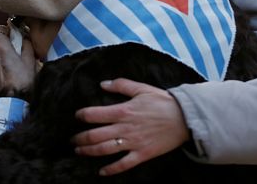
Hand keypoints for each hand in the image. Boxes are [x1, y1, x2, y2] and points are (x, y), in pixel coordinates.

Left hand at [0, 25, 36, 93]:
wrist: (13, 97)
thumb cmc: (23, 78)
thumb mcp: (30, 59)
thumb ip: (27, 44)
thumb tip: (25, 37)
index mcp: (1, 46)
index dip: (3, 29)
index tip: (11, 33)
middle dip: (0, 38)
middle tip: (12, 44)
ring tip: (10, 58)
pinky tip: (5, 67)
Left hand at [72, 78, 189, 175]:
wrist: (184, 118)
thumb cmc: (163, 102)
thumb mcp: (141, 88)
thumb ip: (121, 85)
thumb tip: (103, 84)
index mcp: (123, 111)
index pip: (94, 114)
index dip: (82, 116)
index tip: (77, 116)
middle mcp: (125, 128)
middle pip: (95, 135)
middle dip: (80, 138)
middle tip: (72, 140)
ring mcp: (133, 143)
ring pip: (105, 150)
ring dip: (89, 152)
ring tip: (79, 151)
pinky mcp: (142, 154)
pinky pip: (123, 164)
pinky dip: (111, 170)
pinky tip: (101, 172)